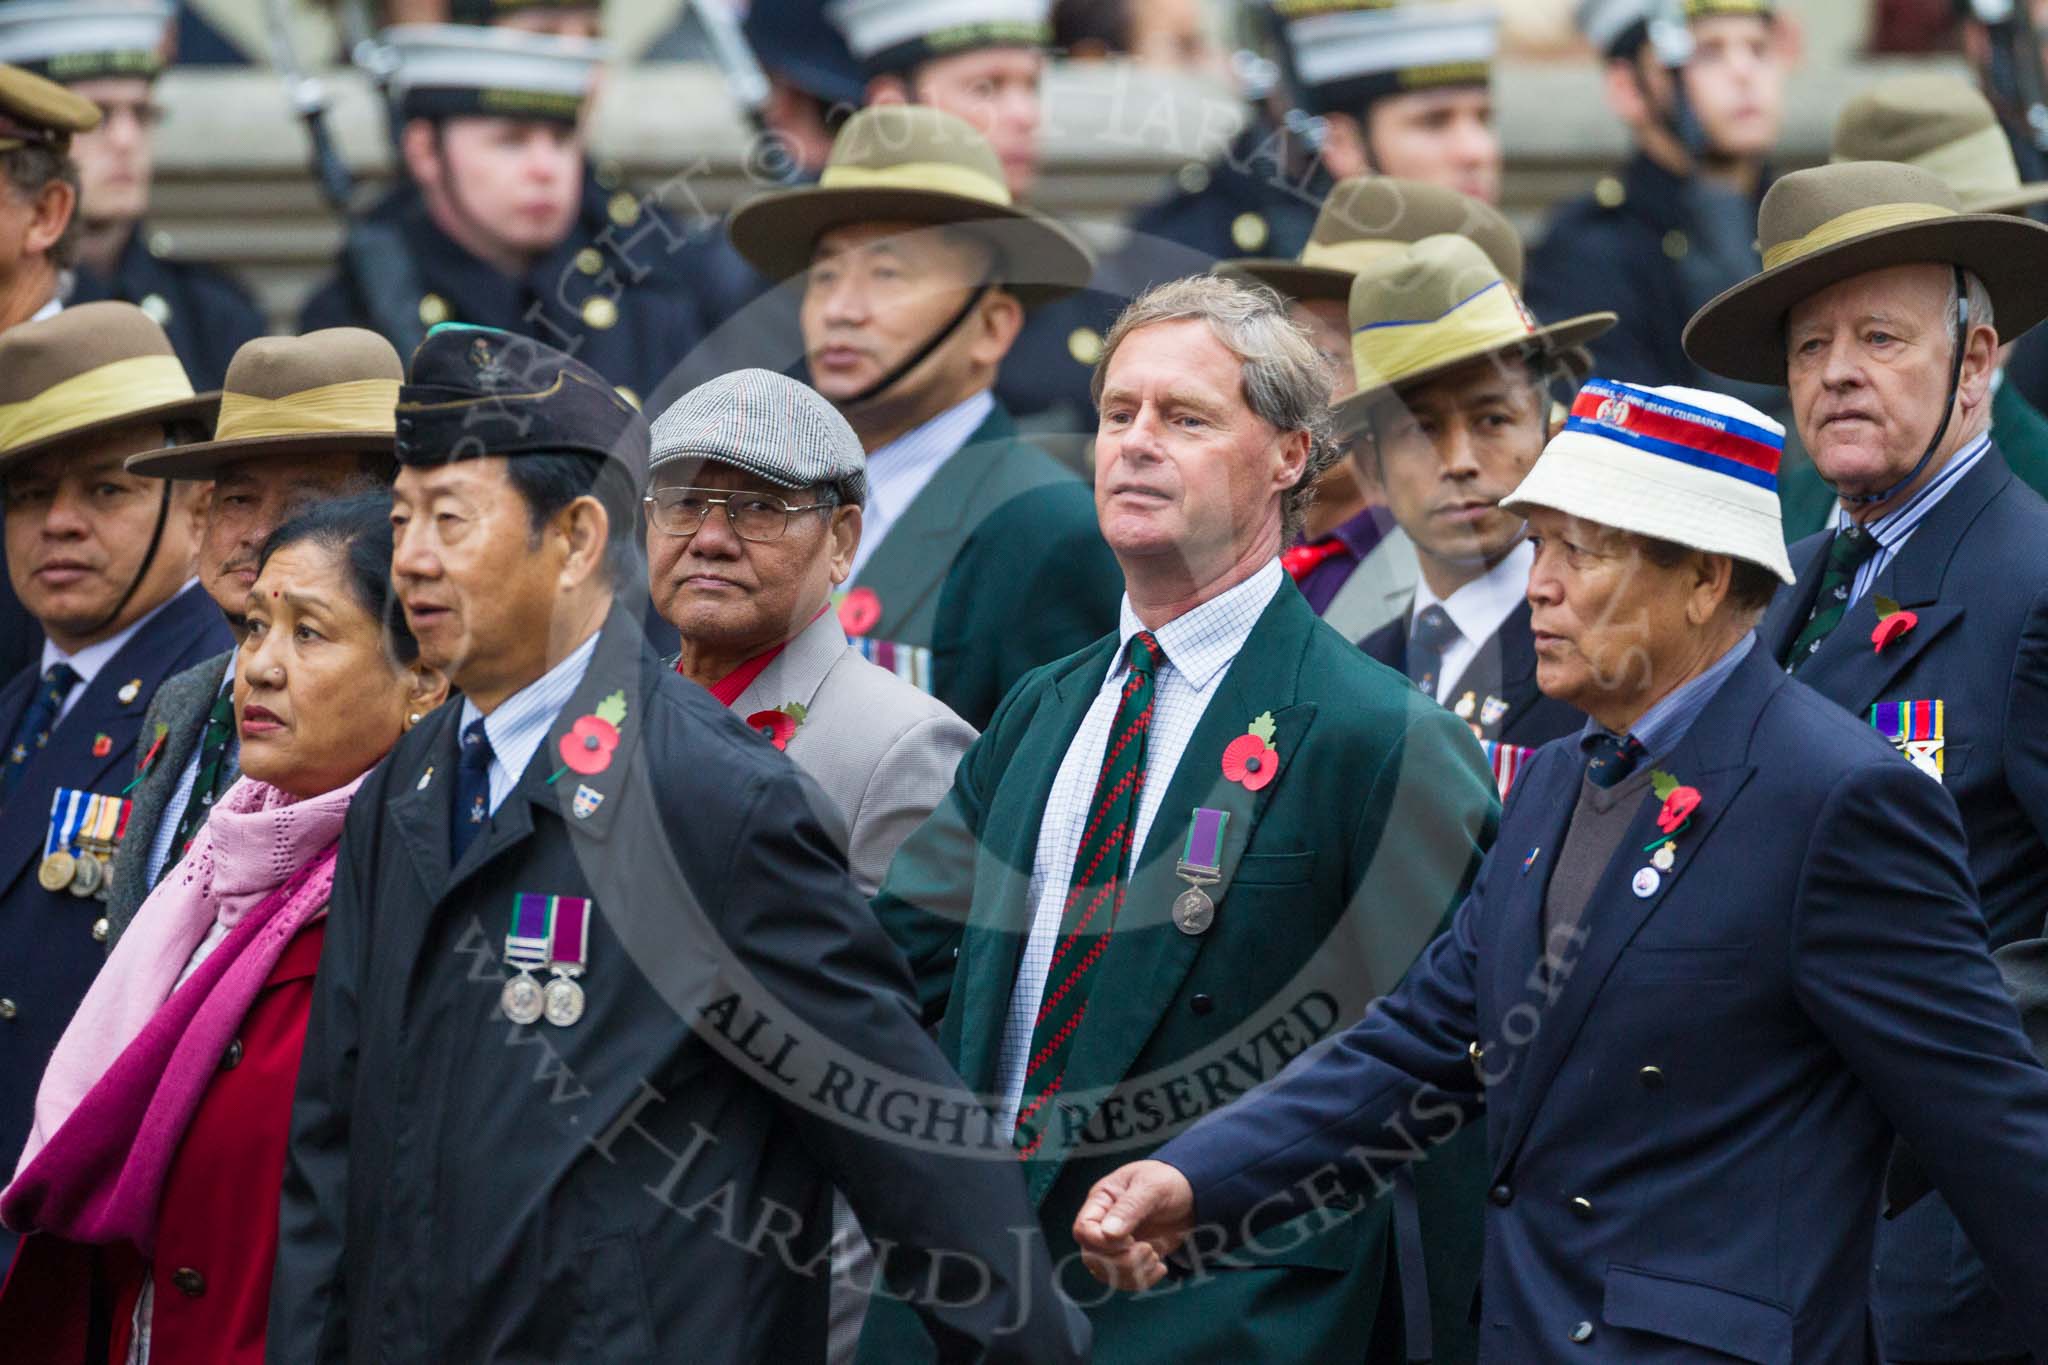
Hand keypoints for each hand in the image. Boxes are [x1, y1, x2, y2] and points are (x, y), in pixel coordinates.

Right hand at [1071, 1160, 1195, 1289]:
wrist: (1191, 1193)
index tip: (1131, 1239)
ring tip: (1155, 1255)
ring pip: (1106, 1273)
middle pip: (1092, 1257)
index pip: (1083, 1230)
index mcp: (1101, 1202)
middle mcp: (1103, 1225)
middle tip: (1148, 1249)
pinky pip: (1126, 1280)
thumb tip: (1108, 1233)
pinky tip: (1161, 1267)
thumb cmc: (1167, 1181)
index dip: (1102, 1242)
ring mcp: (1116, 1244)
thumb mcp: (1151, 1187)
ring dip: (1133, 1272)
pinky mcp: (1132, 1258)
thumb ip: (1129, 1208)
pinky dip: (1143, 1280)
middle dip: (1121, 1261)